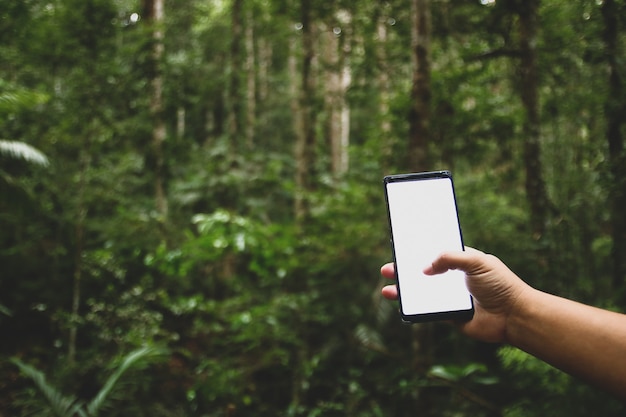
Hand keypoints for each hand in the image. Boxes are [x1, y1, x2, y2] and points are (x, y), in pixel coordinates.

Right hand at [381, 247, 530, 342]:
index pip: (434, 251)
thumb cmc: (500, 285)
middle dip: (403, 269)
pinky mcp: (448, 315)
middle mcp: (452, 277)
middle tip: (387, 268)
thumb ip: (450, 259)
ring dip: (403, 290)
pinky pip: (426, 310)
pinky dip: (413, 307)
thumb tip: (424, 268)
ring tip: (388, 289)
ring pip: (421, 291)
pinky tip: (401, 304)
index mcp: (460, 259)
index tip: (399, 245)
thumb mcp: (477, 262)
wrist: (513, 316)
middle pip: (422, 271)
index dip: (417, 249)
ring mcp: (449, 296)